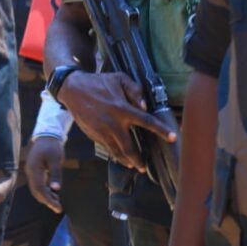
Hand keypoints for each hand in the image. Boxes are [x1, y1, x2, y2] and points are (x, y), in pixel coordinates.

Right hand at [23, 135, 63, 213]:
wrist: (47, 135)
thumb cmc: (52, 147)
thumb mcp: (56, 159)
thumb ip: (55, 174)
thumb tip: (56, 189)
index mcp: (34, 169)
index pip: (40, 189)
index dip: (48, 199)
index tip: (58, 207)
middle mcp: (30, 172)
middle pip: (36, 191)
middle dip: (47, 201)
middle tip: (58, 208)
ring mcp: (31, 172)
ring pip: (36, 189)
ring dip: (46, 197)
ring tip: (57, 202)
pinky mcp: (34, 171)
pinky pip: (38, 184)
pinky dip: (45, 191)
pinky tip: (53, 194)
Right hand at [59, 70, 175, 172]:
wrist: (73, 89)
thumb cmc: (99, 82)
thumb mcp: (119, 78)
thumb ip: (135, 90)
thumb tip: (145, 107)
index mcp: (123, 108)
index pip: (147, 122)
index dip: (161, 130)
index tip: (173, 137)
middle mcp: (114, 123)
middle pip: (130, 147)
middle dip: (139, 159)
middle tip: (145, 167)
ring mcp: (103, 131)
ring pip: (117, 152)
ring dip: (127, 161)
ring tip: (134, 166)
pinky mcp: (94, 135)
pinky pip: (108, 148)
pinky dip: (115, 155)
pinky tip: (121, 157)